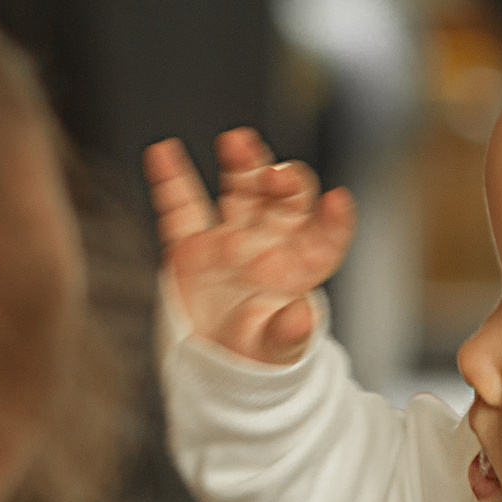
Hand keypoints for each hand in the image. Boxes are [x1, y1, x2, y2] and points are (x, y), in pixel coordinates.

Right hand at [148, 128, 355, 365]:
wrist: (213, 360)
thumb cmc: (256, 352)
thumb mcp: (274, 351)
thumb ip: (288, 334)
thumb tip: (302, 317)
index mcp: (300, 268)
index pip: (326, 237)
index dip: (335, 220)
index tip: (339, 201)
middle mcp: (270, 242)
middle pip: (284, 199)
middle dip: (283, 181)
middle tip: (274, 176)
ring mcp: (230, 237)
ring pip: (240, 188)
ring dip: (241, 163)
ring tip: (236, 142)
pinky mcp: (190, 243)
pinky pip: (181, 205)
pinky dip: (171, 177)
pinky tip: (162, 151)